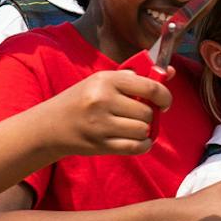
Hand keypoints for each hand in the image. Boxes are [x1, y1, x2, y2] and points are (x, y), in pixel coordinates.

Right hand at [48, 68, 168, 157]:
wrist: (50, 125)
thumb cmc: (81, 101)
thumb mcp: (102, 81)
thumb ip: (134, 78)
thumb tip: (169, 72)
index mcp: (106, 80)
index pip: (150, 88)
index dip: (164, 97)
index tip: (163, 103)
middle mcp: (103, 100)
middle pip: (147, 112)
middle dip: (149, 116)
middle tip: (139, 116)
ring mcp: (101, 124)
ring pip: (143, 130)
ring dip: (144, 131)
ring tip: (133, 128)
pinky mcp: (100, 144)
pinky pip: (135, 147)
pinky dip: (143, 146)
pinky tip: (138, 141)